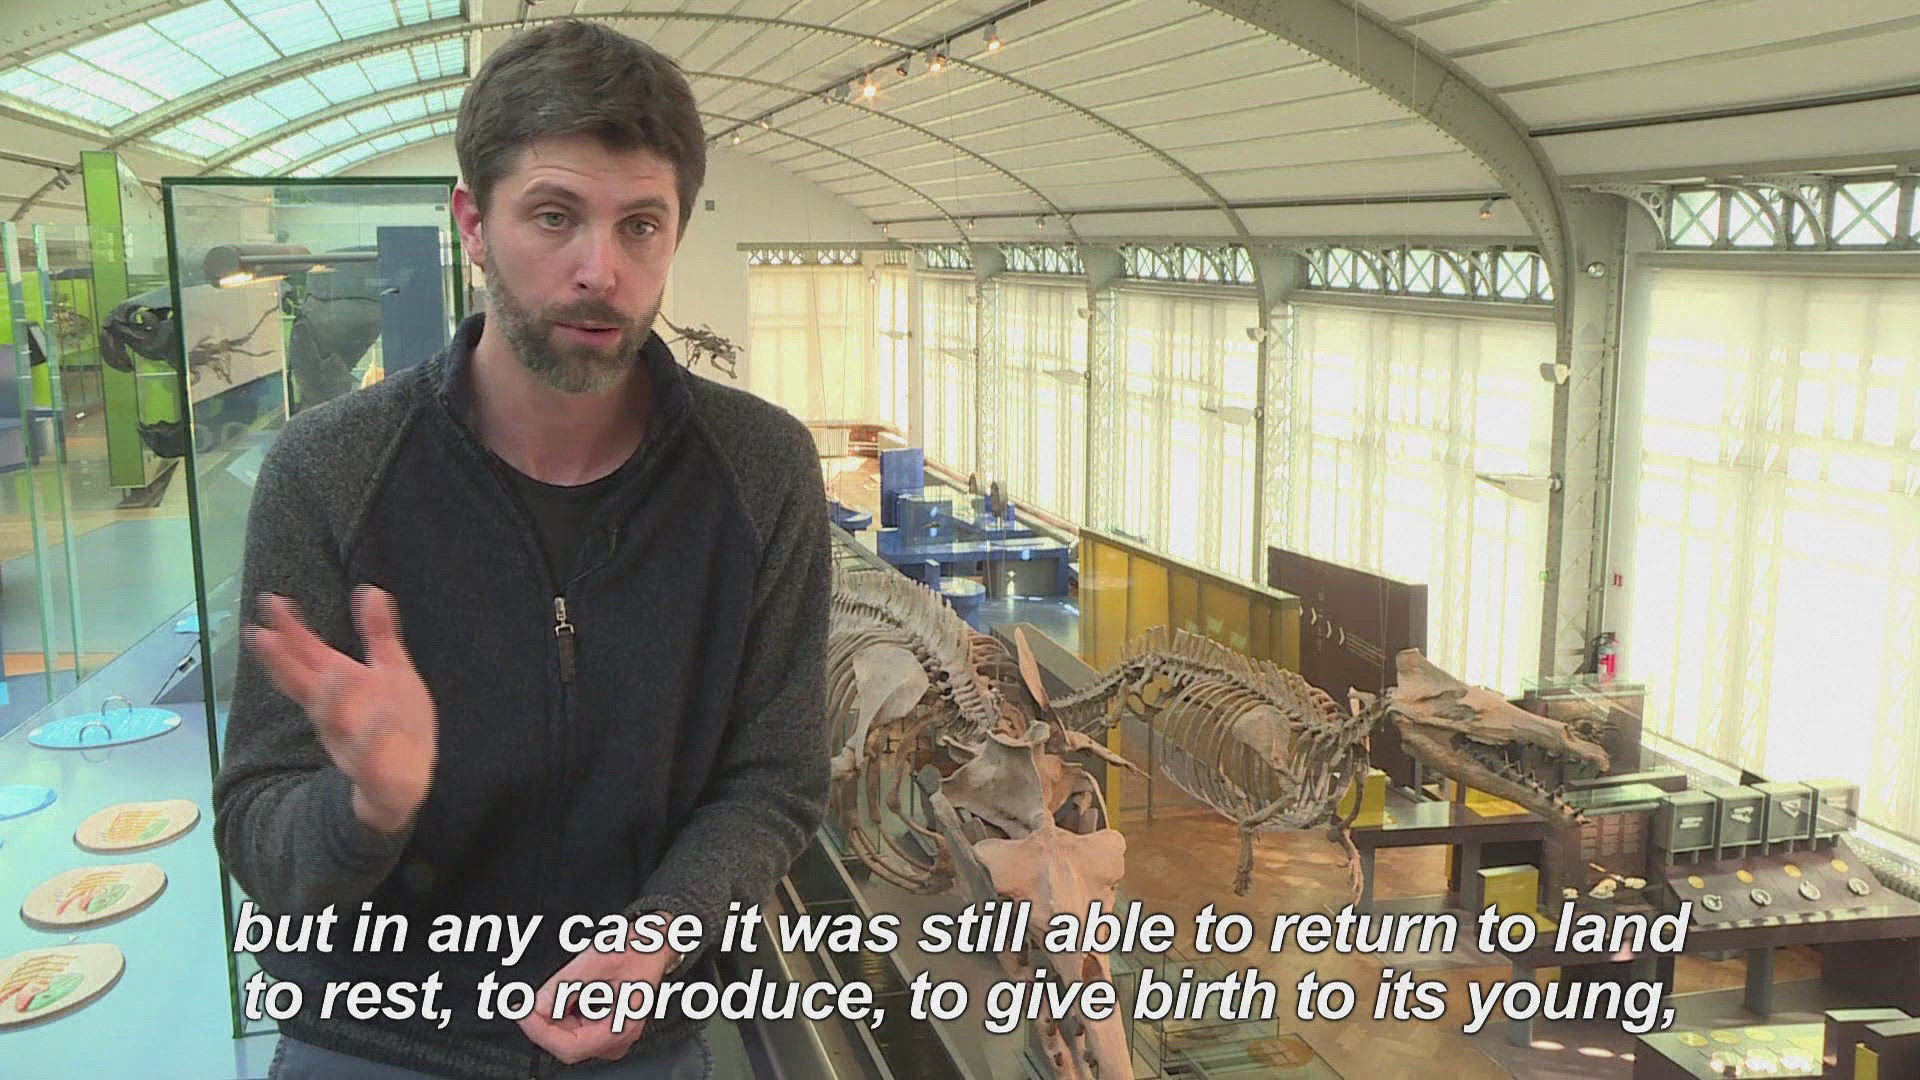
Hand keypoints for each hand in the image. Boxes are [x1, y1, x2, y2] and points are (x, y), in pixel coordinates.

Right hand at [245, 586, 437, 833]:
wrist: (405, 777)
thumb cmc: (393, 718)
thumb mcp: (390, 669)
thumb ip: (378, 632)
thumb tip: (370, 588)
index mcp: (339, 684)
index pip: (307, 654)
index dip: (289, 630)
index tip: (271, 602)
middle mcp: (335, 711)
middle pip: (304, 684)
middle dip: (283, 662)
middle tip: (260, 636)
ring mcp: (350, 739)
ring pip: (332, 719)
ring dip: (330, 698)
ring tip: (333, 674)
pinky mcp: (372, 766)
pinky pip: (369, 753)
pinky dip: (372, 736)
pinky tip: (379, 720)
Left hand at [521, 938, 679, 1063]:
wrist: (656, 943)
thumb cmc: (637, 951)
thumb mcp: (597, 962)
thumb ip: (565, 986)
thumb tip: (538, 1007)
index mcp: (619, 1029)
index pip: (569, 1048)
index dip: (541, 1032)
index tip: (524, 1013)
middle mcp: (617, 1040)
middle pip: (567, 1044)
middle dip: (546, 1022)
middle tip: (531, 1000)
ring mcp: (611, 1036)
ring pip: (568, 1037)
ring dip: (555, 1015)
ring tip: (563, 987)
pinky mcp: (605, 1029)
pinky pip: (575, 1029)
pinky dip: (565, 1012)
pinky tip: (572, 992)